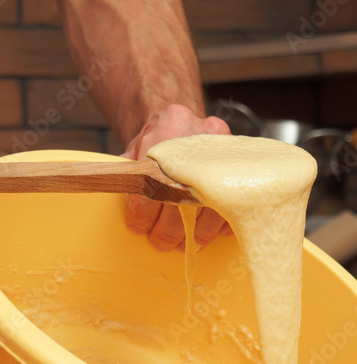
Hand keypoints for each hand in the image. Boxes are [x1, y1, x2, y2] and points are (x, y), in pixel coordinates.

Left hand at [121, 104, 231, 251]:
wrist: (183, 119)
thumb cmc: (159, 138)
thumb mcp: (138, 146)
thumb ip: (129, 170)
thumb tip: (123, 199)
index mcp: (167, 129)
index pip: (153, 181)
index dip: (144, 211)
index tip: (138, 227)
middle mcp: (199, 137)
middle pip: (182, 197)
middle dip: (168, 229)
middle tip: (160, 242)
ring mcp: (225, 150)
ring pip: (210, 206)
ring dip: (195, 234)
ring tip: (182, 244)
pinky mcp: (241, 165)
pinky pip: (233, 203)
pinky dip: (220, 224)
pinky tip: (206, 233)